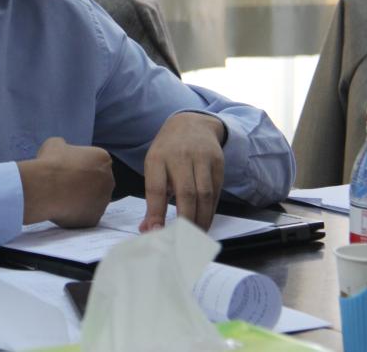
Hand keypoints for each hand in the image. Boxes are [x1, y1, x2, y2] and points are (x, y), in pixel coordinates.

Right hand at [17, 137, 113, 226]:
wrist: (44, 188)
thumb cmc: (51, 163)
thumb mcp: (55, 144)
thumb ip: (65, 147)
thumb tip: (63, 150)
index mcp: (103, 159)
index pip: (96, 163)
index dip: (80, 166)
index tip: (67, 169)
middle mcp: (109, 180)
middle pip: (98, 183)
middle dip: (85, 183)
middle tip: (65, 185)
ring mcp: (103, 202)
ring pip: (93, 201)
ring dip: (81, 199)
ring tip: (61, 197)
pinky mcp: (94, 219)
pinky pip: (85, 216)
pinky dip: (76, 214)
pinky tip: (62, 209)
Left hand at [140, 112, 224, 231]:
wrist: (192, 124)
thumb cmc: (168, 150)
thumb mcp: (154, 165)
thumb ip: (152, 197)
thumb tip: (148, 229)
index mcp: (157, 158)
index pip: (156, 188)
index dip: (156, 213)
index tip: (155, 233)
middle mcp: (180, 156)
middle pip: (185, 193)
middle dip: (185, 220)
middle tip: (182, 242)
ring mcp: (201, 158)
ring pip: (204, 194)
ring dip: (201, 219)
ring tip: (195, 237)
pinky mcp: (218, 163)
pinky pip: (216, 192)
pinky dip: (211, 211)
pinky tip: (205, 223)